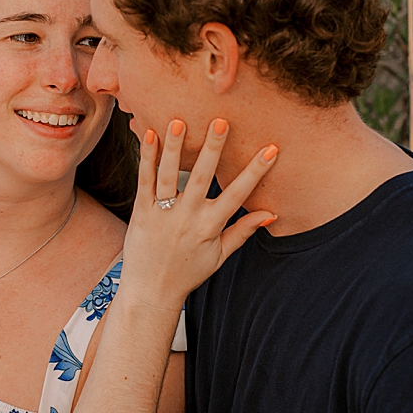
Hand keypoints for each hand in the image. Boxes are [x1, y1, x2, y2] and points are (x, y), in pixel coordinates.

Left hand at [118, 118, 278, 310]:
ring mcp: (162, 213)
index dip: (255, 172)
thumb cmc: (187, 272)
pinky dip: (145, 157)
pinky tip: (148, 134)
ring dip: (174, 147)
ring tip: (179, 121)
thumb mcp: (219, 255)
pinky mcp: (141, 211)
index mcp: (209, 227)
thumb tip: (271, 214)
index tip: (271, 149)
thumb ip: (243, 231)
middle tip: (221, 122)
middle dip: (212, 150)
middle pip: (201, 178)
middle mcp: (186, 218)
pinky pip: (143, 180)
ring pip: (168, 175)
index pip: (237, 195)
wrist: (151, 291)